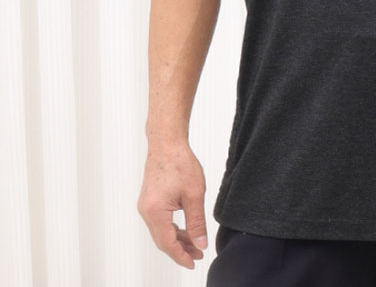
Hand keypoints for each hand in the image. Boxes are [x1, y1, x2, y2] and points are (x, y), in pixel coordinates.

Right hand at [137, 140, 208, 268]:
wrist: (167, 143)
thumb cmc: (180, 162)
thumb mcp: (194, 194)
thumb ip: (196, 222)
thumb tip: (200, 243)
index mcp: (155, 212)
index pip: (168, 243)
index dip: (181, 256)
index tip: (194, 262)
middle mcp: (146, 211)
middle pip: (162, 240)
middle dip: (180, 249)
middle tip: (198, 255)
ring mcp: (146, 206)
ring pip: (161, 231)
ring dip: (177, 239)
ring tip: (195, 243)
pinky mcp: (149, 200)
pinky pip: (159, 221)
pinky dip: (172, 228)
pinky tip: (185, 229)